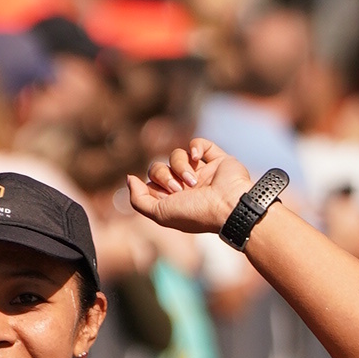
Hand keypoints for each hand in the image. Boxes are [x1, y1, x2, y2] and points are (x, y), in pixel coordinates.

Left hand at [127, 138, 256, 238]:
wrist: (229, 206)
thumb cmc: (196, 214)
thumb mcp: (159, 214)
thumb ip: (139, 200)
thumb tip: (129, 178)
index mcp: (172, 201)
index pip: (150, 184)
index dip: (153, 186)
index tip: (165, 194)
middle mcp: (185, 186)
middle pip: (159, 168)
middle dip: (164, 176)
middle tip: (179, 188)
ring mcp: (200, 172)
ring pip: (176, 155)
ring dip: (180, 166)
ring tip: (193, 181)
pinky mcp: (216, 159)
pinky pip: (198, 144)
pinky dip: (195, 146)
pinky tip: (197, 157)